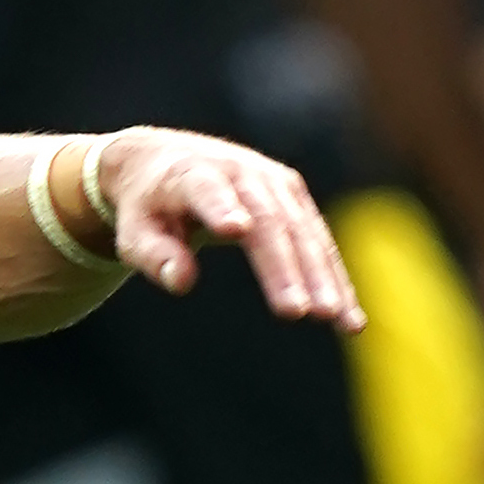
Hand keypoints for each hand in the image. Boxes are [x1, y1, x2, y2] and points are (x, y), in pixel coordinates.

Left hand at [87, 130, 361, 326]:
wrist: (167, 162)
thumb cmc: (146, 209)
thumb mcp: (133, 232)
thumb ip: (153, 255)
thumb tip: (182, 283)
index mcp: (194, 175)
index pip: (210, 191)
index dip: (222, 208)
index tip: (237, 230)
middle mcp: (241, 174)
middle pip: (269, 222)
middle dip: (286, 267)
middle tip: (299, 312)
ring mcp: (274, 183)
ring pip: (304, 232)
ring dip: (325, 277)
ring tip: (340, 321)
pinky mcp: (294, 197)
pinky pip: (318, 241)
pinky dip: (335, 278)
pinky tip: (350, 316)